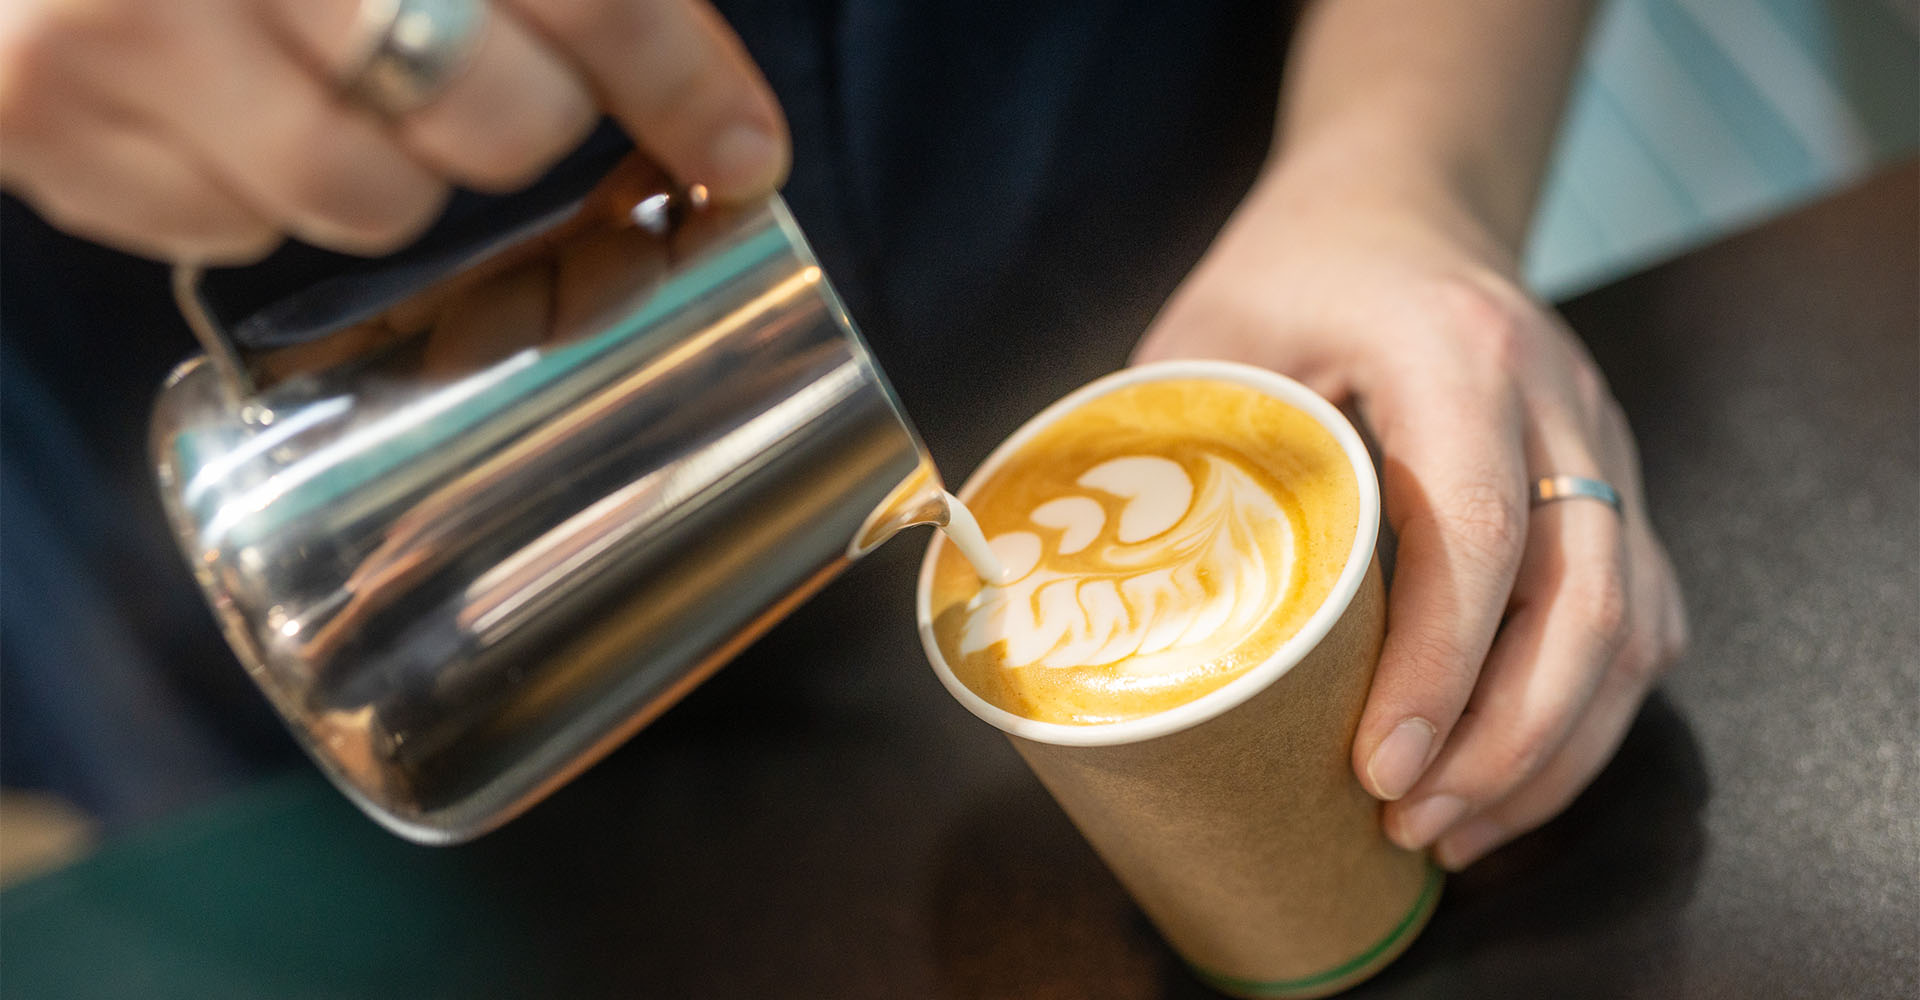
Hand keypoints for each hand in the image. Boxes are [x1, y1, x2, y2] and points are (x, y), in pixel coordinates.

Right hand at [0, 0, 787, 261]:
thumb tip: (703, 94)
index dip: (680, 79)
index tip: (745, 154)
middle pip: (498, 122)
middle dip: (526, 119)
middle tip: (491, 79)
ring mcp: (119, 31)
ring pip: (373, 203)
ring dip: (393, 170)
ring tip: (333, 81)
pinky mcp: (38, 118)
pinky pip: (235, 235)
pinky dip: (258, 190)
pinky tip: (224, 104)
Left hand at [1134, 163, 1687, 869]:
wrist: (1401, 202)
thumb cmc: (1292, 273)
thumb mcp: (1205, 336)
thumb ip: (1163, 455)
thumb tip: (1080, 612)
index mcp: (1455, 353)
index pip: (1478, 531)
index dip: (1439, 668)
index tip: (1377, 770)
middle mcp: (1559, 401)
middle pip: (1584, 604)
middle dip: (1503, 745)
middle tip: (1408, 826)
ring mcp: (1605, 447)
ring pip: (1633, 629)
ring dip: (1551, 753)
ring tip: (1453, 831)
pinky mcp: (1616, 491)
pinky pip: (1643, 622)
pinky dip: (1584, 720)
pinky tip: (1508, 780)